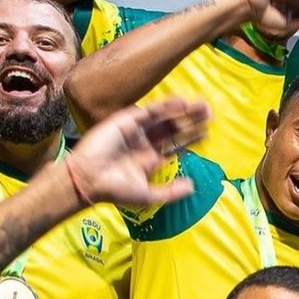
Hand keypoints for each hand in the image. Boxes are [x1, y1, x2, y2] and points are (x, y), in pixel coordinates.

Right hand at [66, 97, 210, 207]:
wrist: (88, 180)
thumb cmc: (115, 190)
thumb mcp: (149, 195)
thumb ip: (172, 192)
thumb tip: (193, 186)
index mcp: (151, 158)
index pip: (176, 146)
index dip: (191, 138)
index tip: (208, 132)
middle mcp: (145, 143)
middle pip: (174, 129)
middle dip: (191, 121)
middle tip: (209, 112)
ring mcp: (136, 131)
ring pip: (164, 118)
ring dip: (182, 111)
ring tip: (201, 105)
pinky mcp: (125, 121)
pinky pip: (149, 112)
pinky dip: (165, 107)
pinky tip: (181, 103)